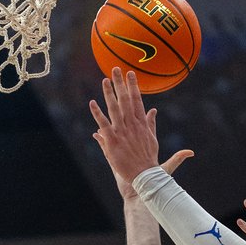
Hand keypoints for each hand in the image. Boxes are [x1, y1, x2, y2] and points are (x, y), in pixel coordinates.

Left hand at [90, 69, 168, 197]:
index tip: (130, 74)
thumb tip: (153, 110)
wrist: (145, 175)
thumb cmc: (149, 159)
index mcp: (142, 124)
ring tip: (104, 80)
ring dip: (109, 93)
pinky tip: (92, 103)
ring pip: (115, 109)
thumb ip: (151, 123)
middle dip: (121, 84)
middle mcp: (132, 125)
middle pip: (126, 100)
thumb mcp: (153, 139)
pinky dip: (98, 114)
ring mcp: (123, 132)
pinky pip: (104, 124)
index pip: (137, 100)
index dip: (133, 86)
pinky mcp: (113, 141)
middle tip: (116, 69)